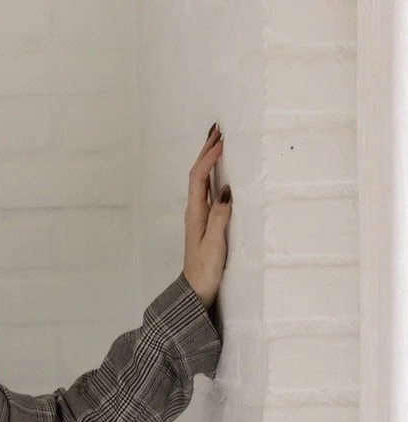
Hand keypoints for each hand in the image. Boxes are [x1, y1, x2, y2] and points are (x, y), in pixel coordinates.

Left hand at [183, 123, 231, 307]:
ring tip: (218, 143)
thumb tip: (227, 191)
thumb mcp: (215, 244)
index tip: (221, 141)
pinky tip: (220, 173)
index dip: (209, 158)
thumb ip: (220, 217)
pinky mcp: (205, 222)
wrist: (196, 291)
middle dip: (206, 151)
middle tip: (217, 130)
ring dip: (208, 160)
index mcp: (195, 214)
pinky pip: (208, 191)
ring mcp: (199, 216)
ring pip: (202, 181)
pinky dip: (213, 175)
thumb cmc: (205, 271)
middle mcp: (194, 211)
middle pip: (197, 174)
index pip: (199, 178)